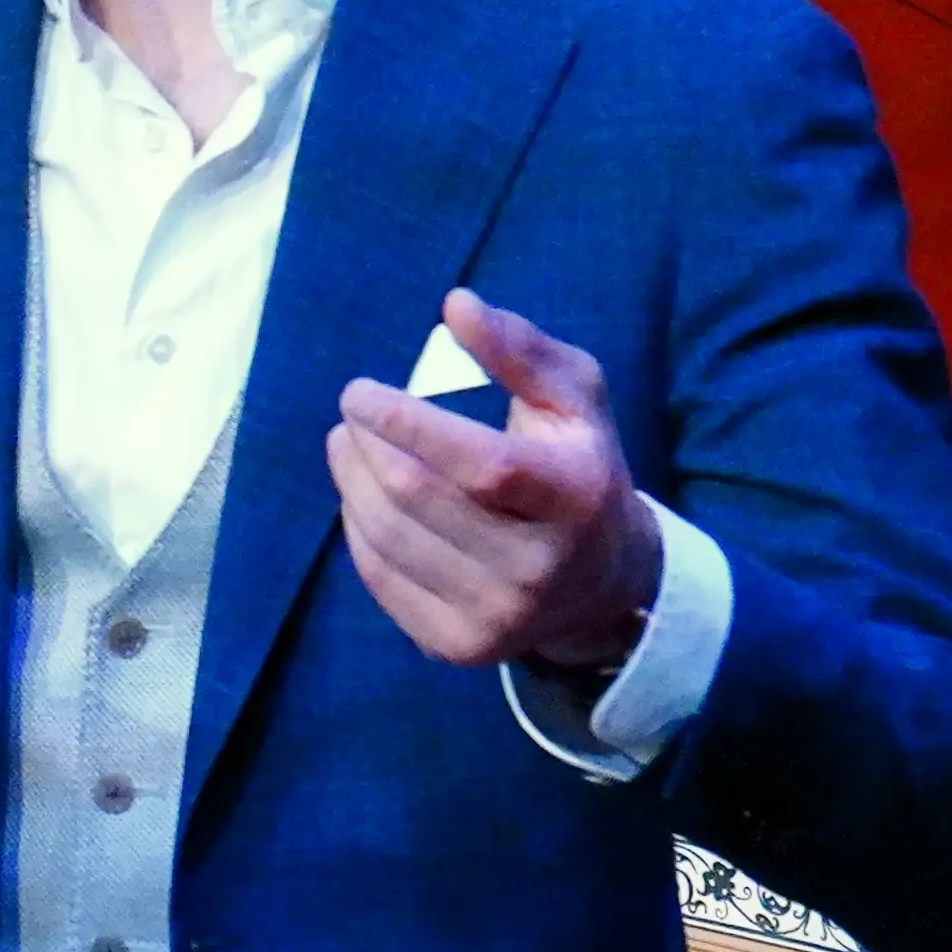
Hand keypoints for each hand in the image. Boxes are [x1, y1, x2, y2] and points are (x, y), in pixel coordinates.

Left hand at [329, 284, 660, 675]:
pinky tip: (362, 498)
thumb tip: (455, 304)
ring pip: (387, 539)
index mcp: (574, 498)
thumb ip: (521, 349)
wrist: (603, 586)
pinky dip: (358, 530)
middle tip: (351, 413)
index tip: (359, 391)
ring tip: (347, 446)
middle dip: (366, 446)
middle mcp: (538, 567)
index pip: (478, 462)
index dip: (407, 423)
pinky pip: (381, 579)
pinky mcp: (459, 647)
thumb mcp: (576, 399)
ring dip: (351, 483)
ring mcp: (497, 617)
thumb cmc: (580, 469)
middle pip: (416, 498)